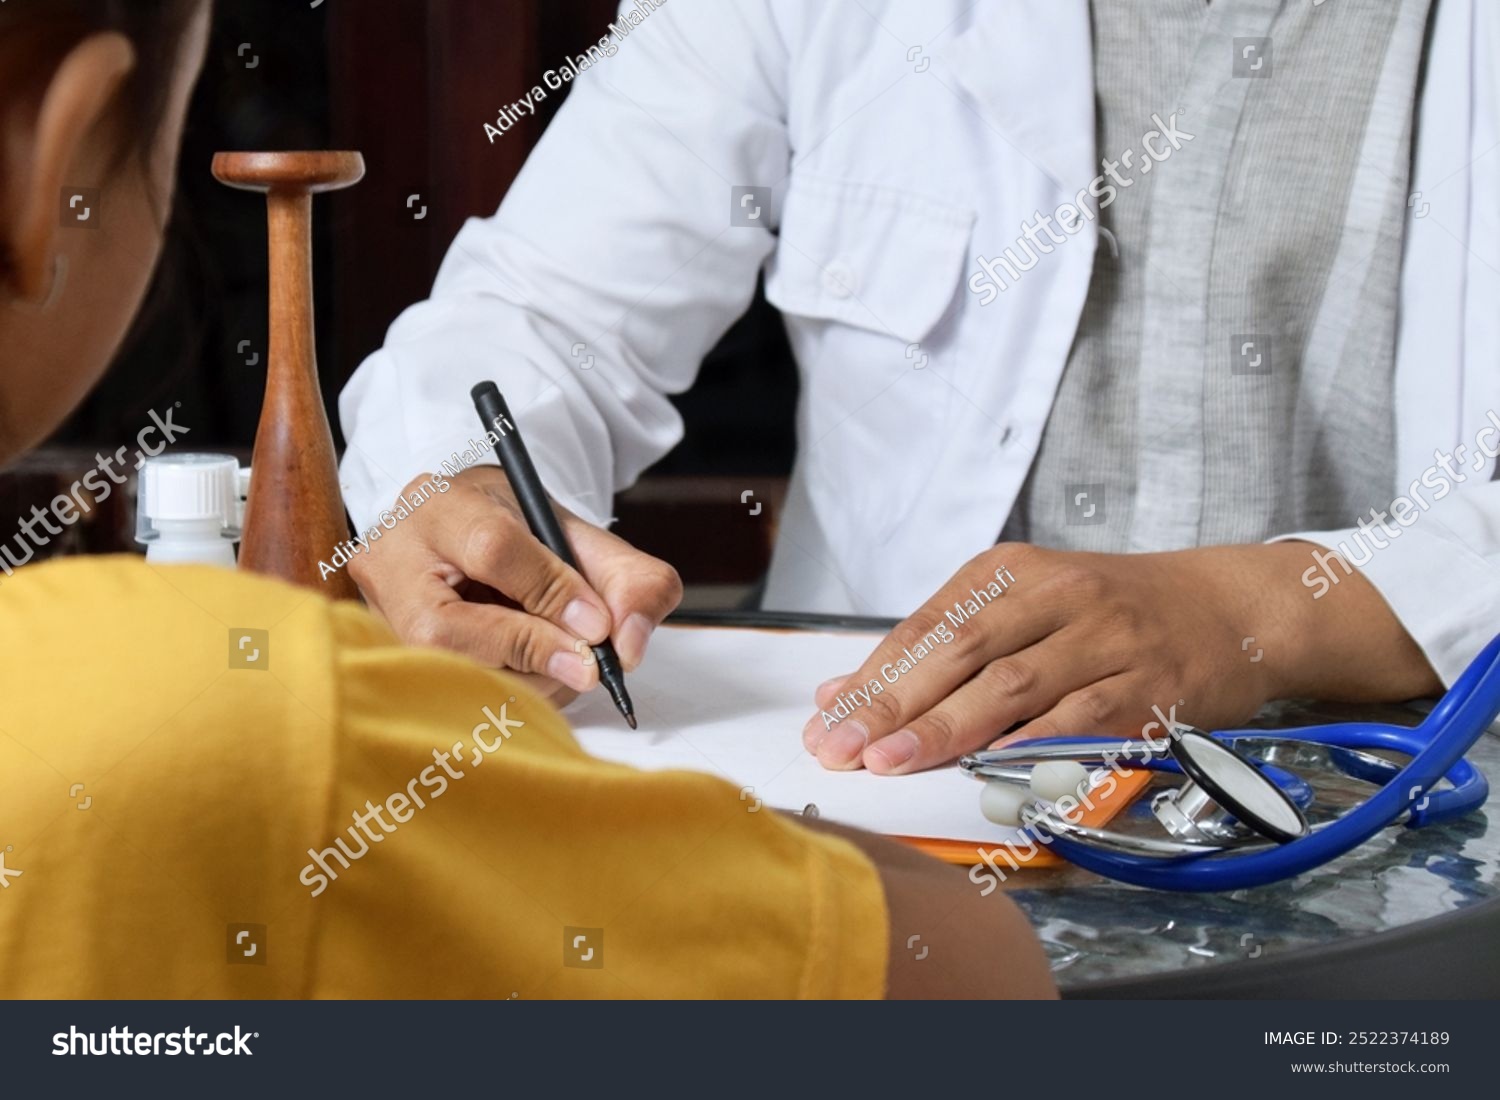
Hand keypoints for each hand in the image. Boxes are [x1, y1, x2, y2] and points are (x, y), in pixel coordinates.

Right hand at [349, 467, 681, 702]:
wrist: (471, 541)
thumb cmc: (525, 539)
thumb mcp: (583, 539)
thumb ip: (629, 581)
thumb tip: (630, 645)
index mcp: (442, 504)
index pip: (492, 550)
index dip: (551, 594)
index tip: (598, 626)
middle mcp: (390, 555)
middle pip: (448, 628)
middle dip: (530, 652)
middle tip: (587, 666)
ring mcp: (375, 610)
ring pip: (445, 672)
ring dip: (522, 682)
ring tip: (559, 661)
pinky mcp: (382, 655)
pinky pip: (445, 695)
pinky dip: (502, 695)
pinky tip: (528, 674)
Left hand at [802, 541, 1439, 774]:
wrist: (1227, 606)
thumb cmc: (1109, 614)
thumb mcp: (1023, 607)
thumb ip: (937, 648)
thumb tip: (842, 691)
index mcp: (1012, 570)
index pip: (927, 626)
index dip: (872, 674)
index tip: (825, 718)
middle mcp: (1055, 594)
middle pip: (959, 651)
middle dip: (892, 702)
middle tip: (841, 745)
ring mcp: (1103, 638)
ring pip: (1010, 685)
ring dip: (945, 727)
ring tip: (892, 761)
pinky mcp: (1145, 684)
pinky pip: (1077, 719)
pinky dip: (1028, 746)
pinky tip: (983, 771)